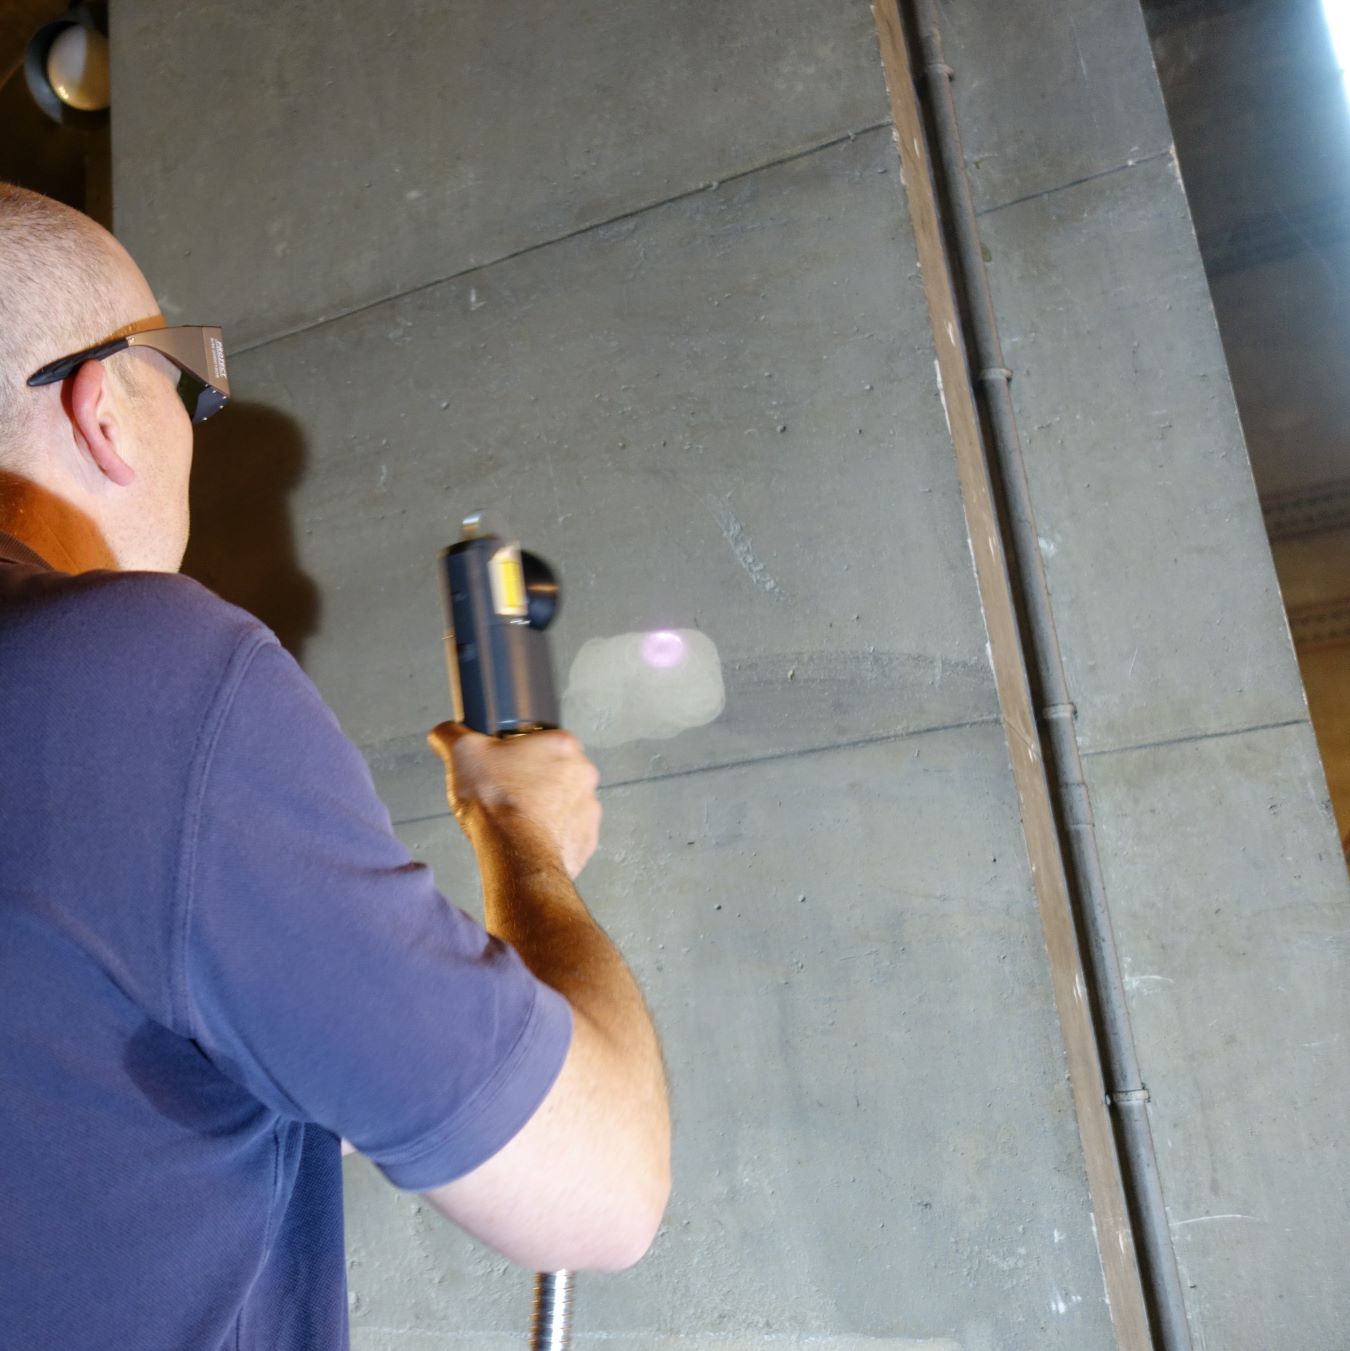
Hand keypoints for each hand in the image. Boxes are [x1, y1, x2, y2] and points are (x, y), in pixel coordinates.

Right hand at [427, 724, 601, 878]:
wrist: (514, 854)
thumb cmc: (497, 803)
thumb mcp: (462, 752)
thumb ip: (451, 734)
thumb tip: (444, 733)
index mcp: (562, 745)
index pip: (543, 738)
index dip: (519, 751)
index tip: (503, 763)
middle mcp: (584, 774)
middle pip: (555, 770)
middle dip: (532, 780)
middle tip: (505, 791)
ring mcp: (589, 808)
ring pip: (563, 802)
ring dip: (543, 808)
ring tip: (514, 818)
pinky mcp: (586, 839)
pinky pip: (568, 832)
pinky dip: (550, 835)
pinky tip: (527, 837)